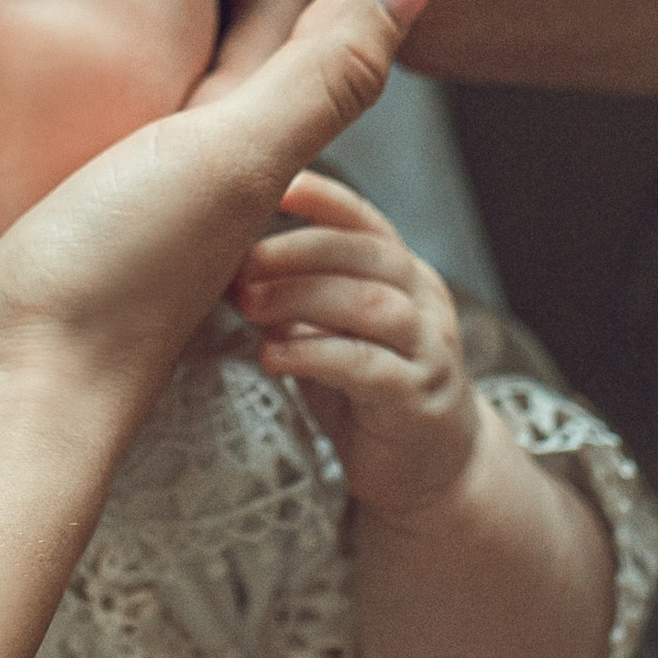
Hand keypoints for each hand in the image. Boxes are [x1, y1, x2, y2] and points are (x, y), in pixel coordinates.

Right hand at [0, 0, 442, 469]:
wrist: (2, 409)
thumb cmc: (115, 283)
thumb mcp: (234, 159)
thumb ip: (324, 70)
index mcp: (250, 151)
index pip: (297, 31)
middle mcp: (200, 175)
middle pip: (237, 56)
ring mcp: (130, 203)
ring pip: (170, 95)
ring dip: (173, 29)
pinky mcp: (64, 226)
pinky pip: (100, 135)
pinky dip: (100, 85)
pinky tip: (69, 64)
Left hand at [234, 170, 482, 521]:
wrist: (431, 470)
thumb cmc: (369, 390)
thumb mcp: (333, 332)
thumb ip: (299, 299)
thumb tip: (225, 266)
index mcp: (404, 277)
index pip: (367, 222)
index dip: (324, 198)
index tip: (275, 186)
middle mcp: (424, 305)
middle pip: (368, 255)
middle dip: (299, 250)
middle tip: (242, 262)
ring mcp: (428, 352)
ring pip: (371, 305)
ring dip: (302, 298)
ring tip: (249, 306)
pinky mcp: (417, 402)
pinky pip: (368, 368)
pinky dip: (314, 354)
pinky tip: (271, 356)